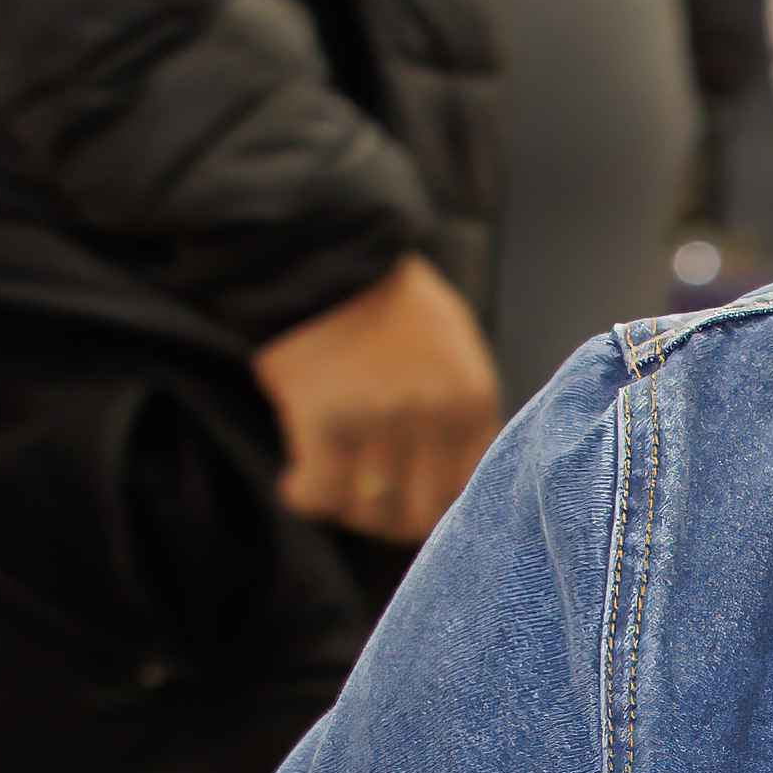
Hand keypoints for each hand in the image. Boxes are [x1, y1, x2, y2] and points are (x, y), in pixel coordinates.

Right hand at [250, 258, 498, 539]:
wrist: (324, 252)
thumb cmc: (388, 300)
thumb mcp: (454, 347)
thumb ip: (462, 407)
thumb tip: (460, 473)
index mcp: (475, 400)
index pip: (471, 492)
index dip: (437, 508)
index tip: (410, 501)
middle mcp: (436, 418)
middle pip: (421, 513)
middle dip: (392, 519)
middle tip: (366, 502)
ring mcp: (380, 422)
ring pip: (370, 511)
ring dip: (347, 510)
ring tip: (333, 488)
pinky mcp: (324, 421)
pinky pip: (320, 493)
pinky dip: (306, 497)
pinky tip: (298, 483)